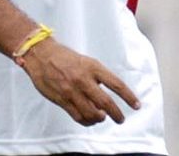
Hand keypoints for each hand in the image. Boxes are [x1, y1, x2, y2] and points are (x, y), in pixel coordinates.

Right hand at [19, 37, 139, 125]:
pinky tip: (90, 120)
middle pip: (105, 102)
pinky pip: (77, 116)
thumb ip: (98, 78)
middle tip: (121, 119)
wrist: (42, 56)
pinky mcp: (62, 100)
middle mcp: (84, 80)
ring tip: (102, 118)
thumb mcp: (87, 62)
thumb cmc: (66, 58)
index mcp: (94, 68)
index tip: (136, 105)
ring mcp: (72, 91)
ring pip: (91, 113)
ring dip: (100, 119)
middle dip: (116, 113)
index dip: (128, 97)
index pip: (117, 85)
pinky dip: (86, 121)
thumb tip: (108, 96)